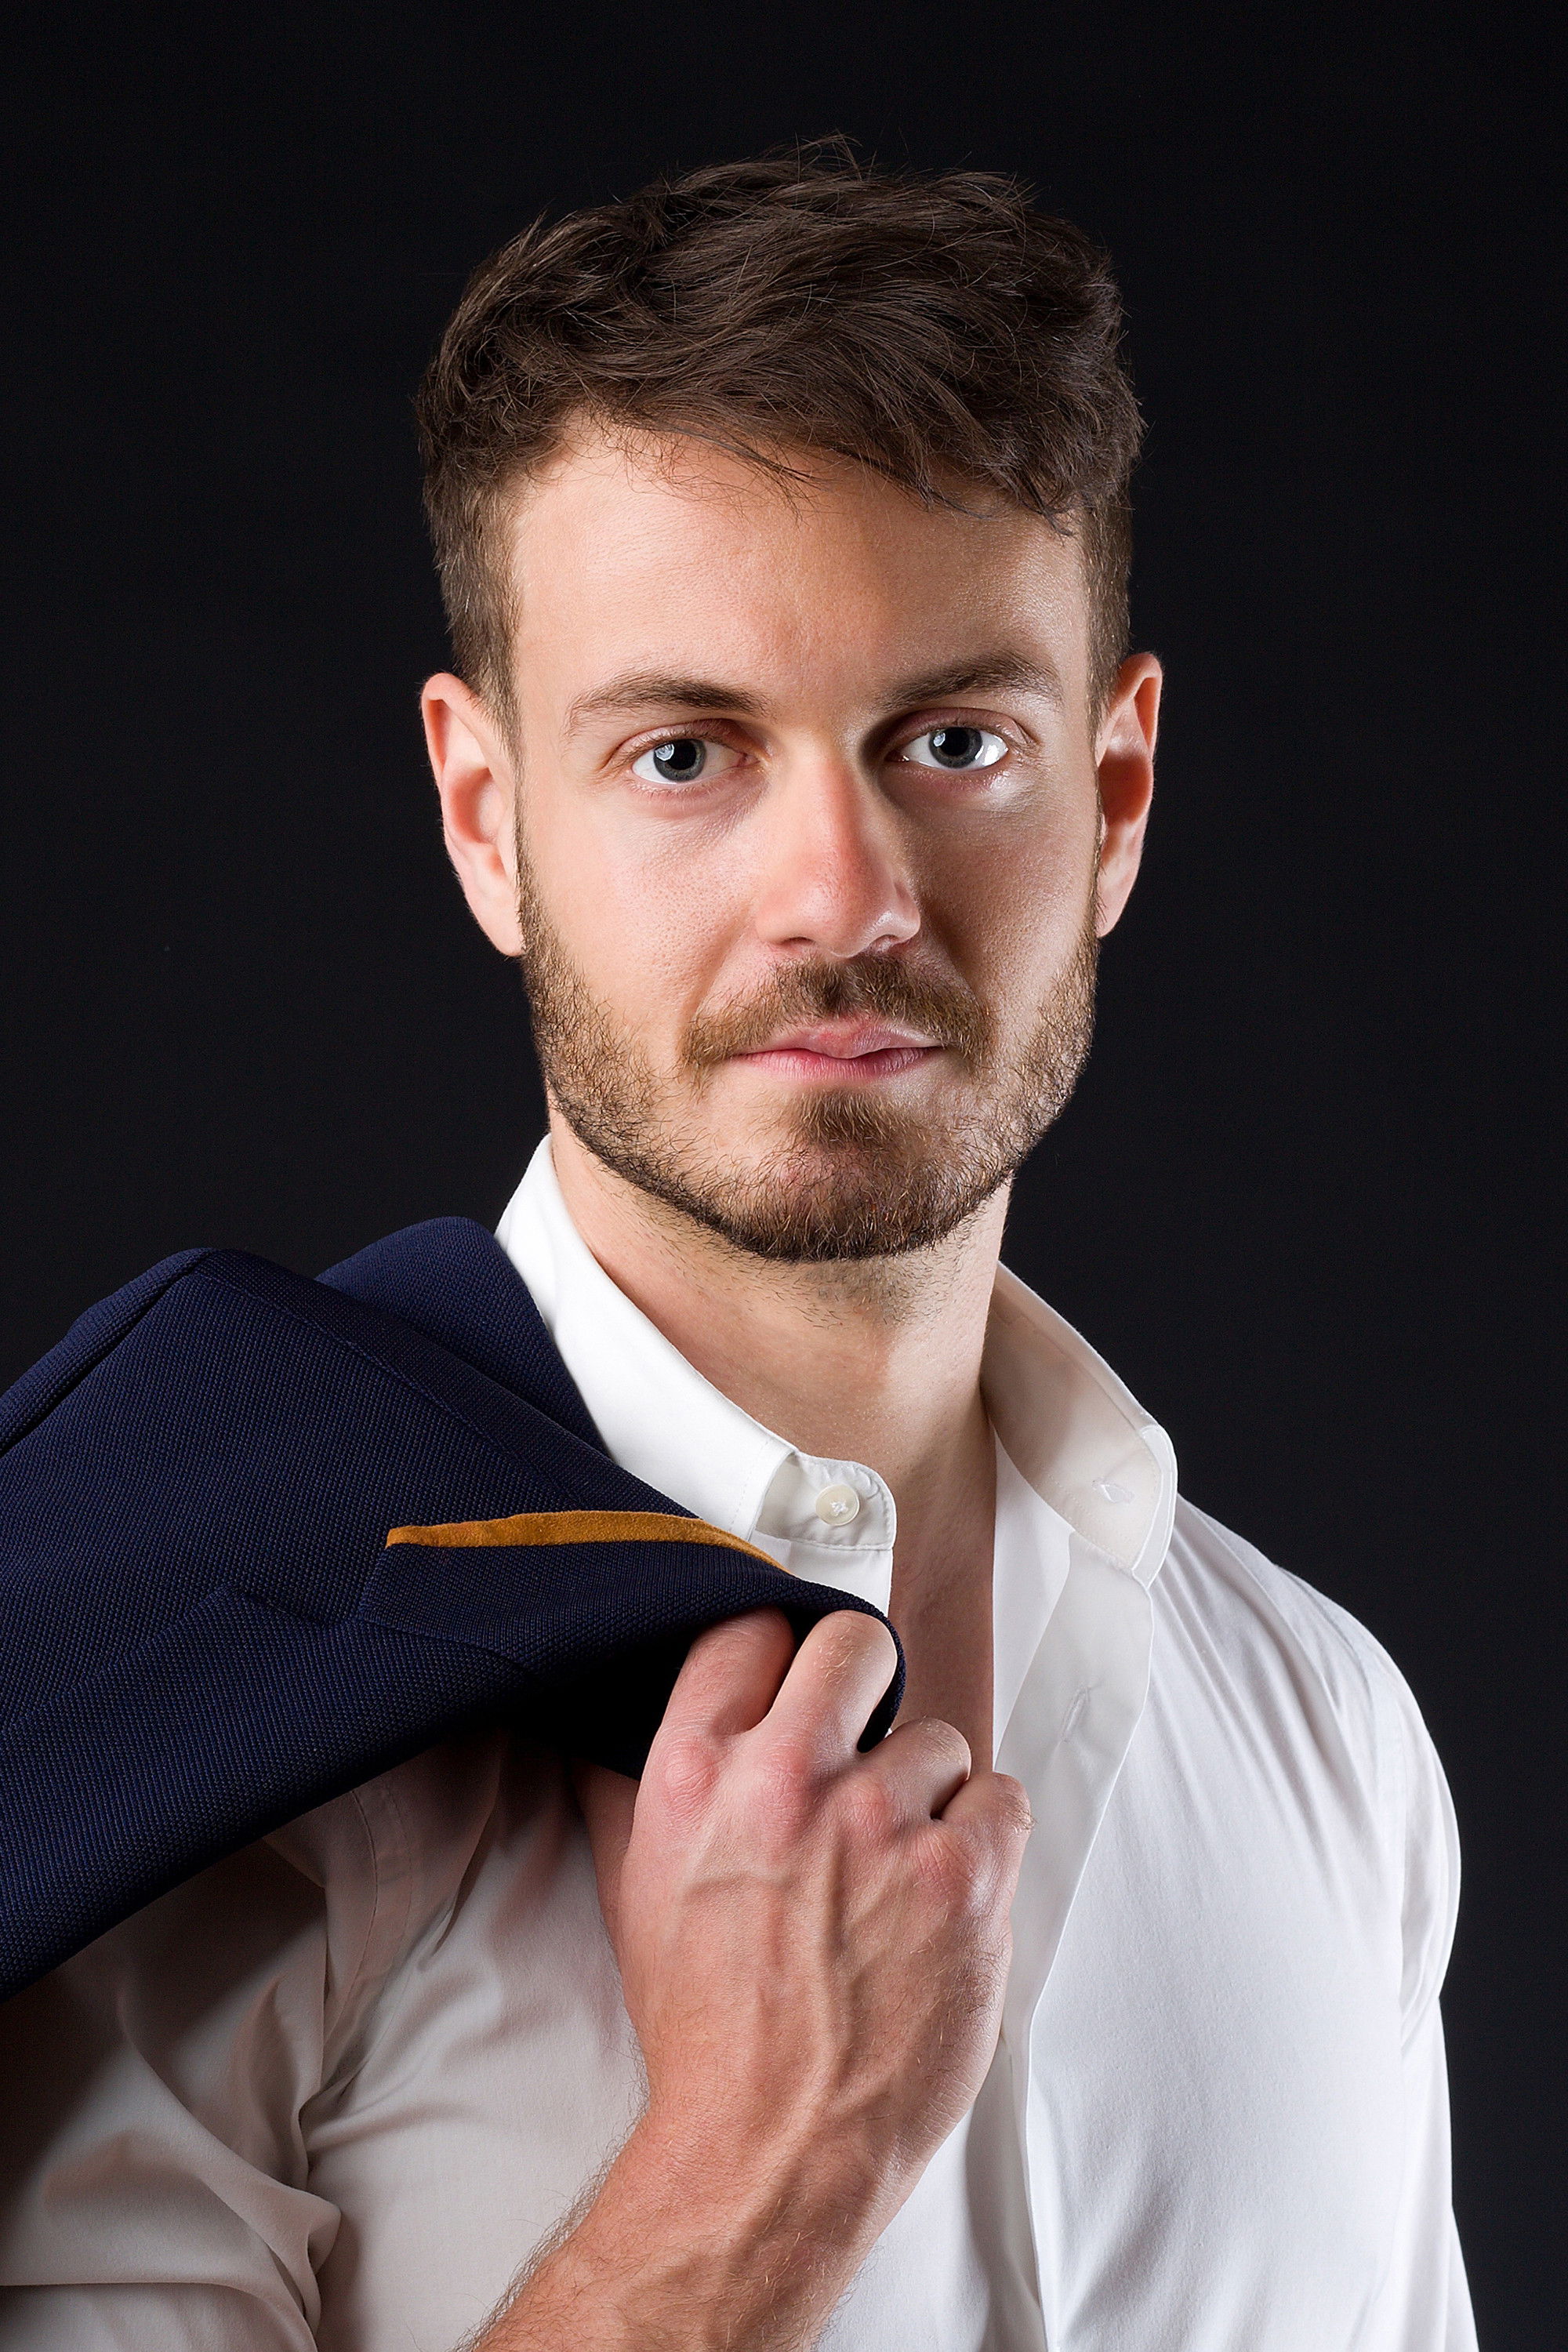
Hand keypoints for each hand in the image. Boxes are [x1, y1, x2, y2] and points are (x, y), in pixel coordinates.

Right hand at [553, 1607, 1028, 2340]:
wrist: (769, 2149)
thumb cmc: (706, 2034)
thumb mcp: (635, 1892)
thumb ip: (627, 1791)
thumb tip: (606, 1725)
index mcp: (695, 1773)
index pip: (748, 1629)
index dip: (779, 1654)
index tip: (796, 1681)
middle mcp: (785, 1783)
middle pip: (853, 1643)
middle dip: (864, 1680)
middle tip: (865, 1734)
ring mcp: (881, 1825)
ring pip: (938, 1738)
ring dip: (926, 1793)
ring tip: (894, 1867)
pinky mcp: (963, 1876)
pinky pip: (1001, 1799)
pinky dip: (984, 1840)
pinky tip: (944, 1890)